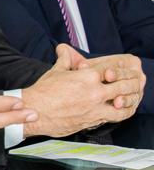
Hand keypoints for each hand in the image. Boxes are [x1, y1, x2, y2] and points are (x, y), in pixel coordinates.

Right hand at [23, 46, 142, 135]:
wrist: (35, 111)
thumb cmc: (43, 92)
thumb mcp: (55, 71)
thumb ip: (64, 60)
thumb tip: (63, 49)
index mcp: (87, 76)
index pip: (111, 71)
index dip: (117, 70)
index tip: (120, 71)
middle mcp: (95, 91)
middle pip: (123, 86)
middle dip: (131, 84)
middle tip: (135, 83)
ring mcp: (95, 107)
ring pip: (123, 104)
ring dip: (129, 101)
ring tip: (130, 99)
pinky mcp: (92, 121)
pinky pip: (114, 117)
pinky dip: (120, 114)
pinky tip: (121, 111)